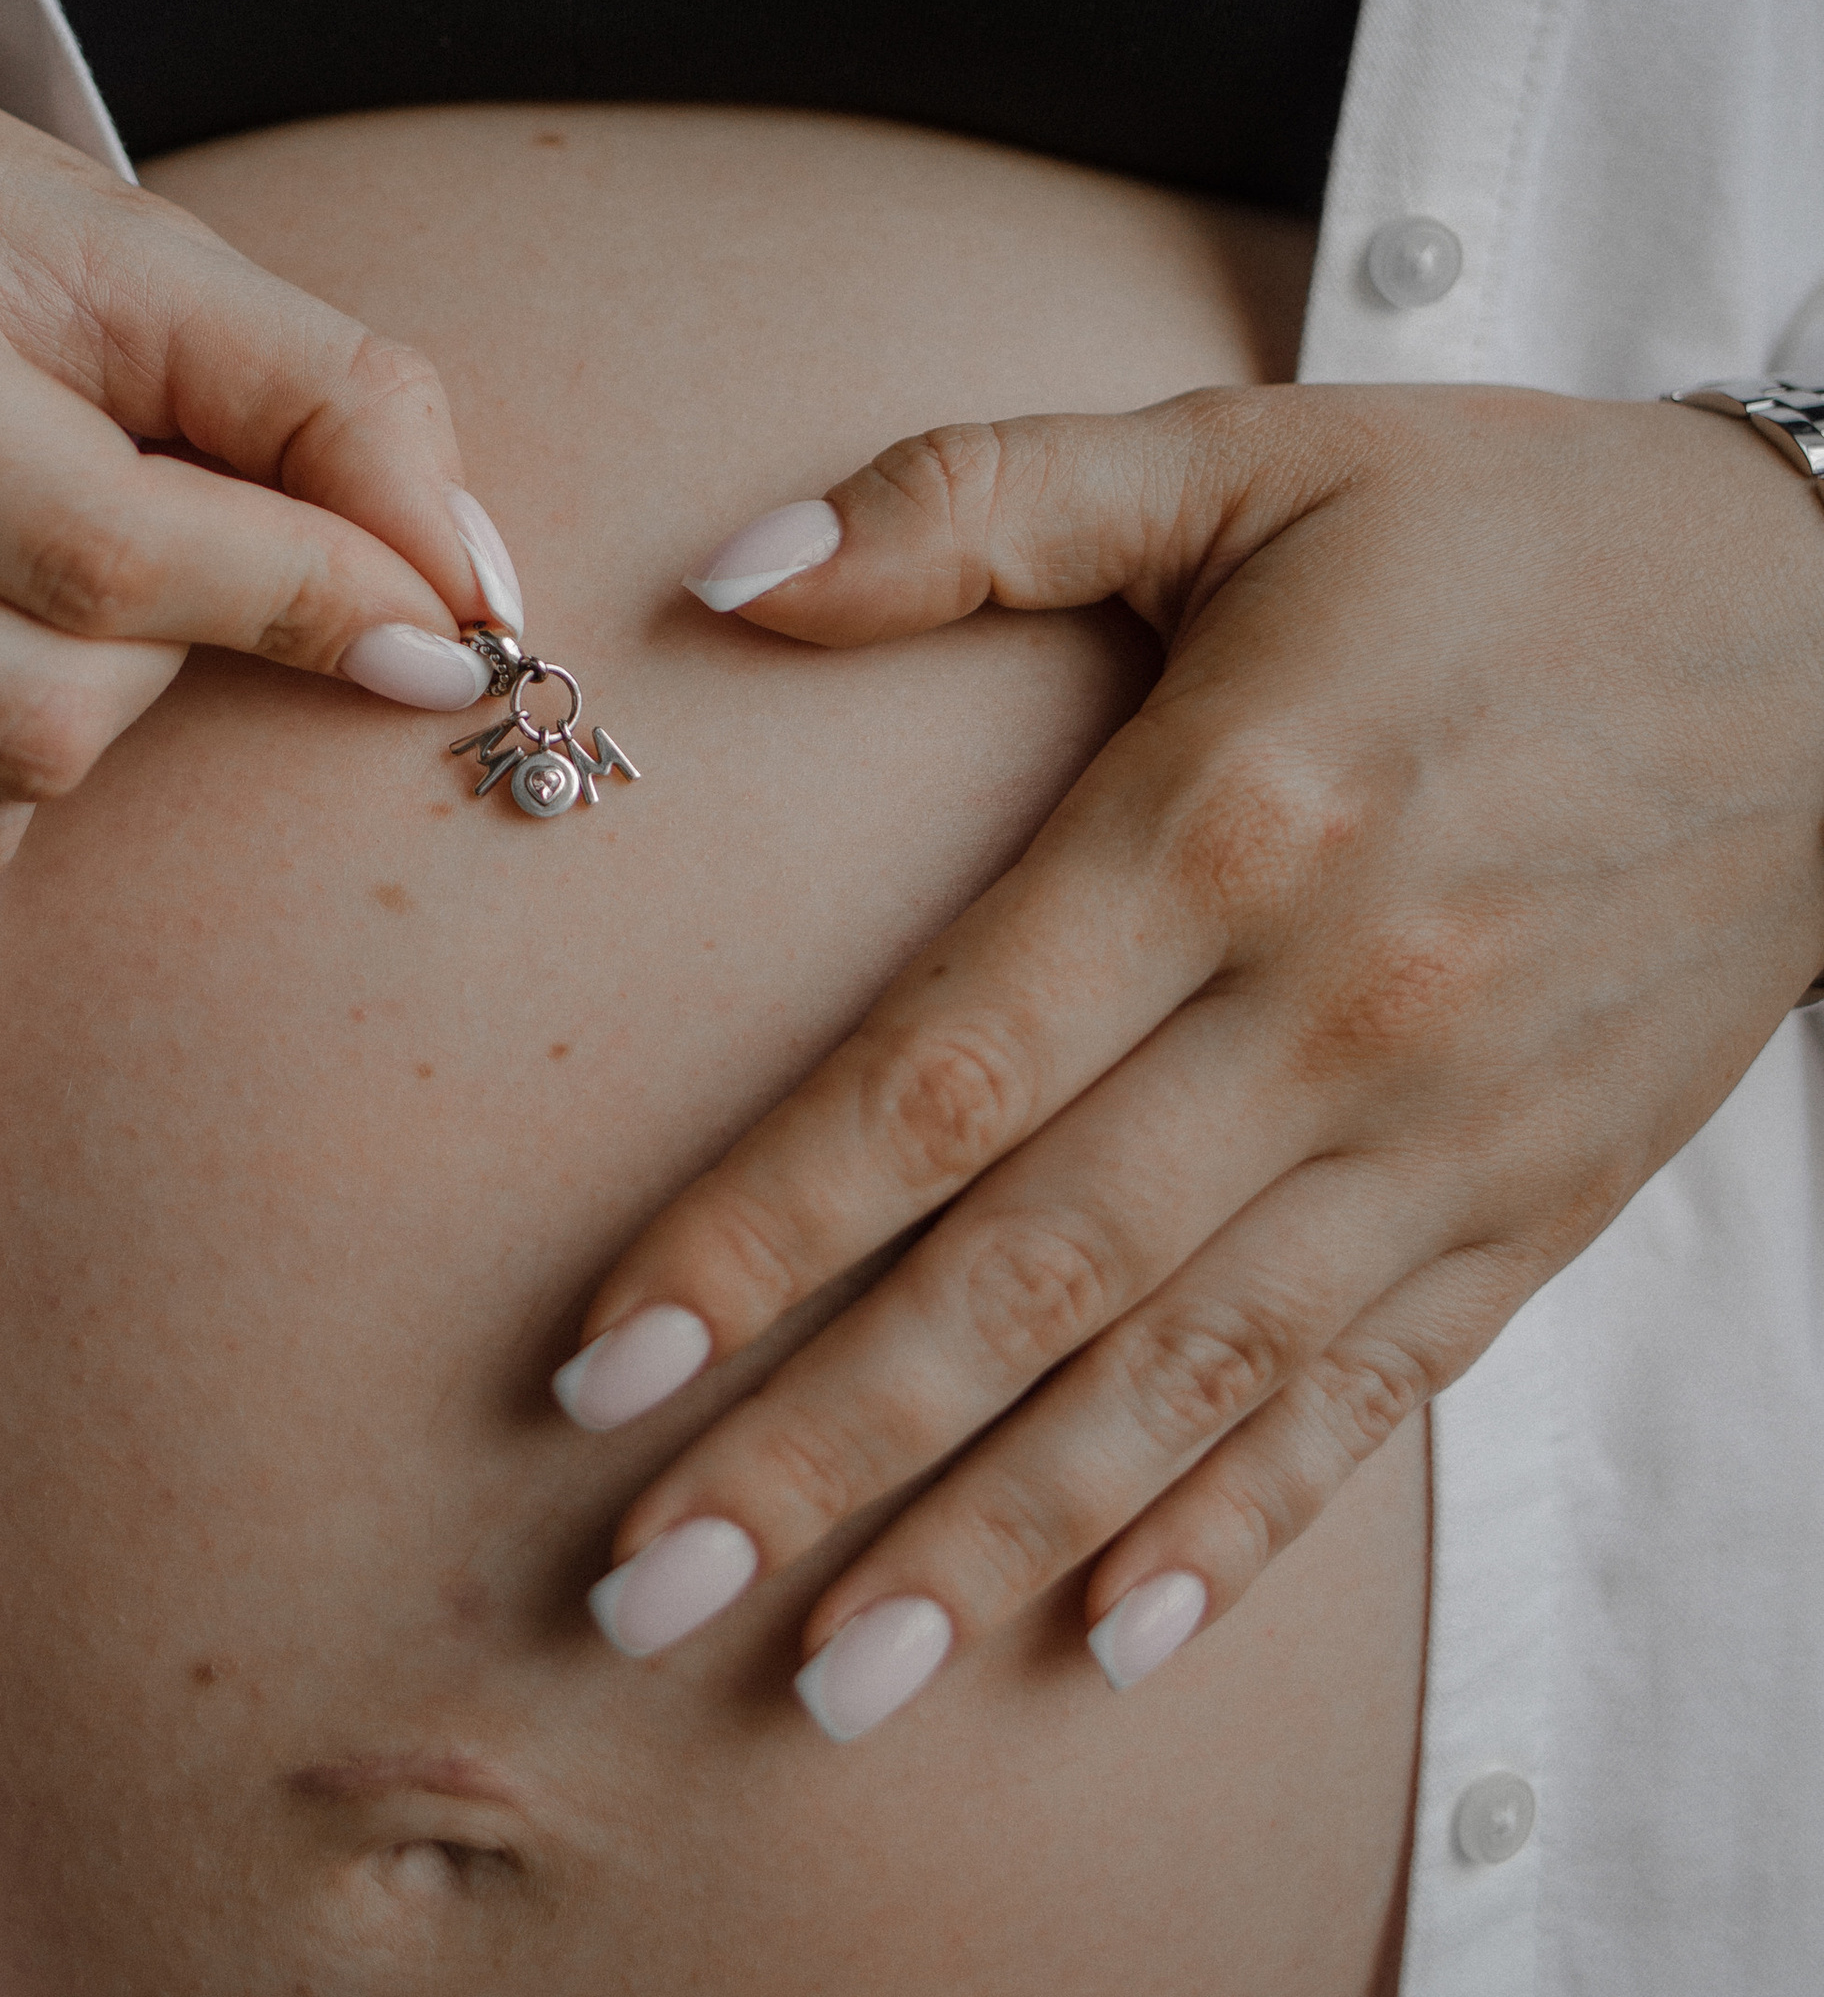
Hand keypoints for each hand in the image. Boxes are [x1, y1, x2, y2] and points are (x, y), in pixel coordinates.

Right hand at [0, 46, 519, 985]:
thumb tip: (465, 591)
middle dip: (162, 660)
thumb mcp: (112, 242)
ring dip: (58, 746)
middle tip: (132, 555)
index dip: (309, 601)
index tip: (433, 628)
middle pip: (32, 720)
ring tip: (7, 603)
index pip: (101, 549)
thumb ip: (322, 398)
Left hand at [558, 384, 1823, 1735]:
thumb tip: (723, 569)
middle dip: (820, 1446)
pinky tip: (1114, 1643)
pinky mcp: (1539, 1204)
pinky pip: (1377, 1401)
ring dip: (992, 1539)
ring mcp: (1447, 1132)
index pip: (934, 1078)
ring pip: (1182, 1379)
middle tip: (644, 1589)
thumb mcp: (1235, 460)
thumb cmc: (1500, 527)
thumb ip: (972, 503)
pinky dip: (1246, 1528)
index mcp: (1223, 819)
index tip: (600, 1366)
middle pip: (1028, 1274)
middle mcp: (1329, 1007)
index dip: (753, 1233)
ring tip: (826, 1679)